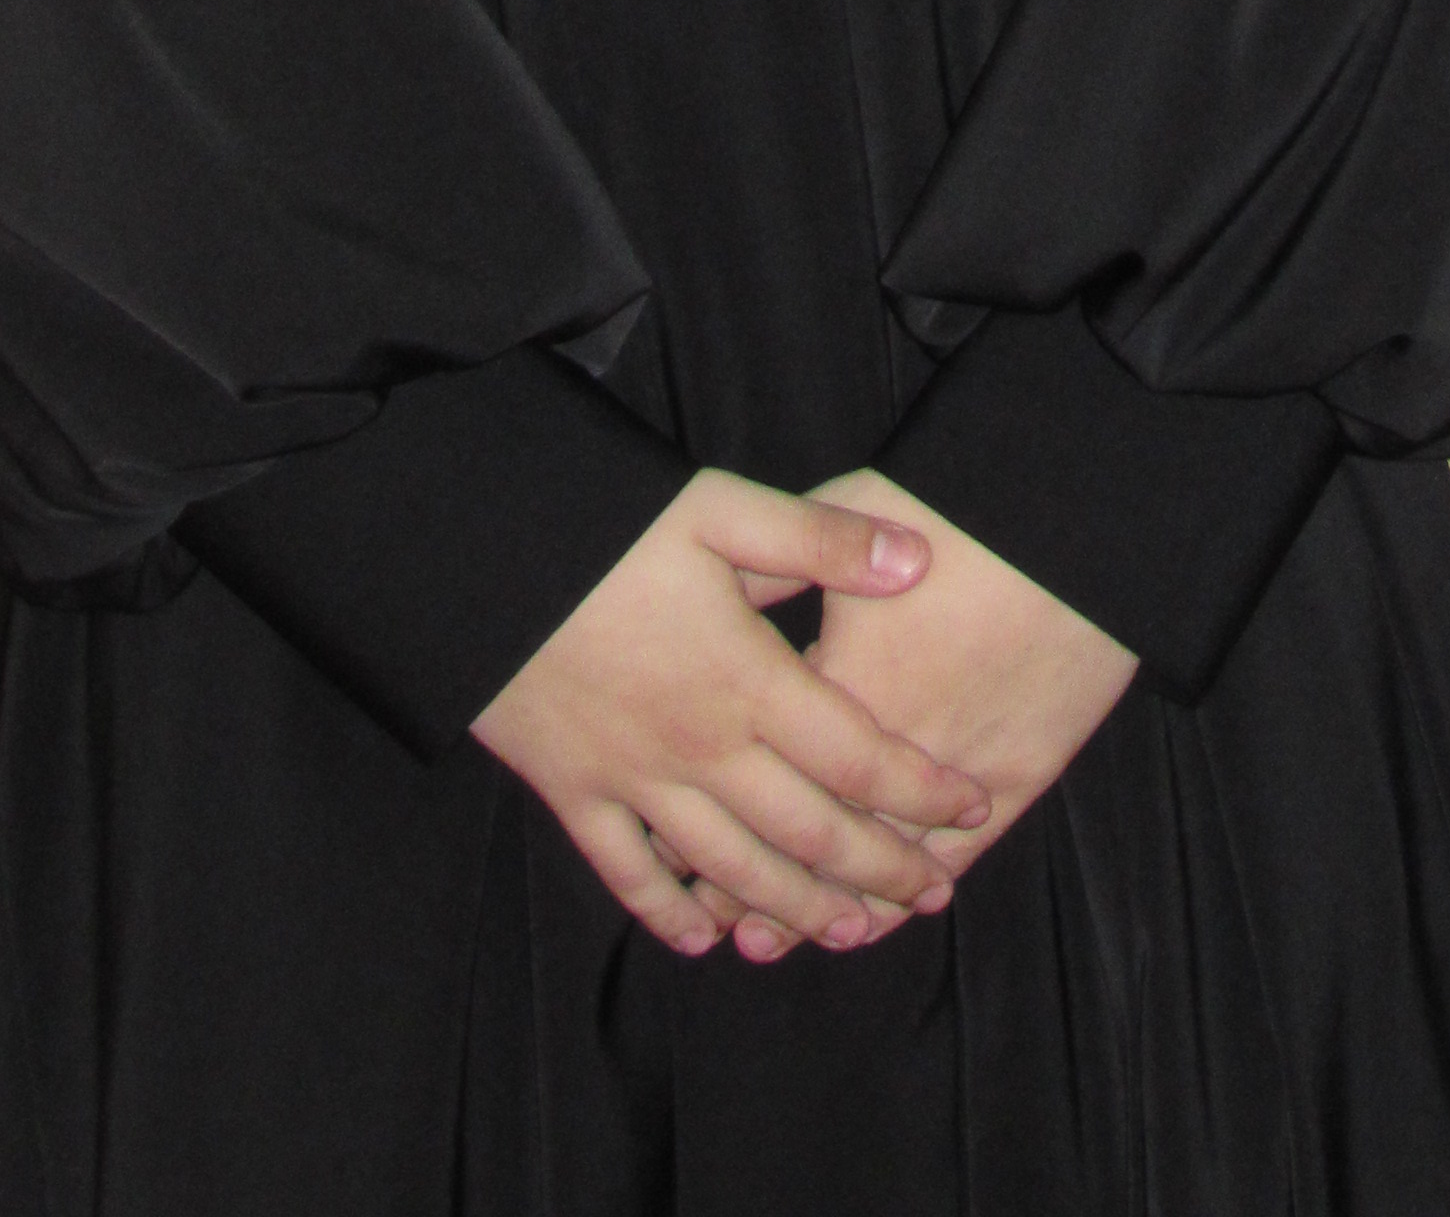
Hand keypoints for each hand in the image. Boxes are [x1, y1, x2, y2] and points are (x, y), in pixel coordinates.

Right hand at [472, 467, 993, 961]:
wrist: (478, 566)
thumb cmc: (605, 529)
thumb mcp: (720, 510)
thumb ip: (822, 540)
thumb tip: (919, 560)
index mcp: (748, 682)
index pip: (857, 755)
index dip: (920, 788)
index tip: (971, 804)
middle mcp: (700, 750)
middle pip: (809, 831)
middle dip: (879, 868)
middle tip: (933, 892)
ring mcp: (635, 782)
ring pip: (732, 870)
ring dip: (795, 907)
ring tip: (849, 932)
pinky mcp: (575, 794)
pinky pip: (628, 875)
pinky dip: (667, 913)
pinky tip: (700, 939)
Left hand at [688, 469, 1140, 962]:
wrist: (1077, 520)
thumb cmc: (962, 504)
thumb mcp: (850, 510)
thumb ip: (785, 553)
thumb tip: (726, 576)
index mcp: (835, 689)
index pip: (760, 774)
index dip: (714, 821)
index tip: (674, 856)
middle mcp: (892, 749)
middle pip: (809, 837)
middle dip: (751, 887)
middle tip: (714, 920)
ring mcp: (958, 771)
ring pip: (880, 863)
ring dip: (827, 909)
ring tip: (771, 939)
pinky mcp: (1019, 777)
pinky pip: (957, 856)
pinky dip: (916, 891)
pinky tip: (882, 917)